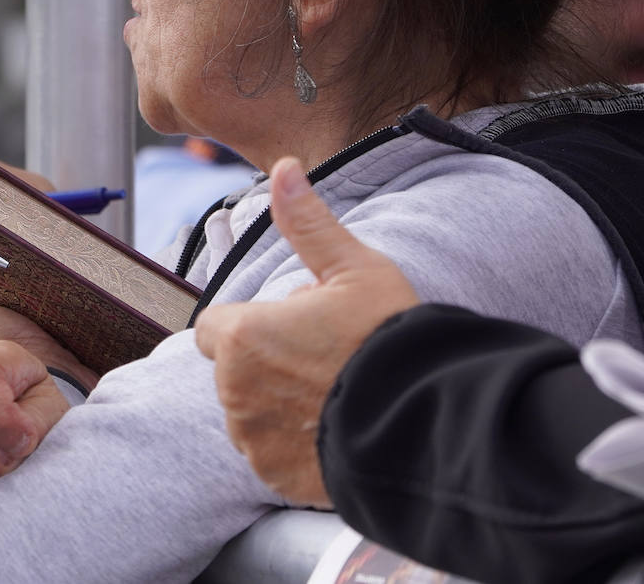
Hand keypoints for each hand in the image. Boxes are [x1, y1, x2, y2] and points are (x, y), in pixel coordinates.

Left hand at [194, 156, 419, 505]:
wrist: (428, 422)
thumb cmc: (391, 341)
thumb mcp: (354, 270)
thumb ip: (307, 223)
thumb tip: (284, 168)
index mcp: (244, 335)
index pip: (215, 326)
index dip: (250, 323)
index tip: (288, 325)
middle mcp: (235, 390)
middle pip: (232, 369)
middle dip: (264, 361)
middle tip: (321, 357)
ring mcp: (253, 437)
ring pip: (247, 411)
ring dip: (274, 402)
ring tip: (332, 392)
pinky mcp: (273, 475)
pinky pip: (267, 452)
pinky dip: (290, 443)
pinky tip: (334, 426)